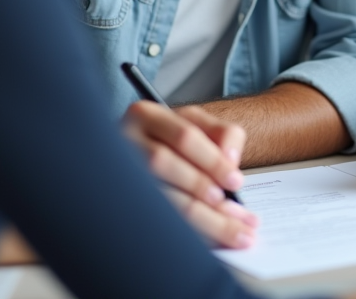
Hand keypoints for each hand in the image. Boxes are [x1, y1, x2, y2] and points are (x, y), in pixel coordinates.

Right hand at [122, 101, 257, 247]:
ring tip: (229, 229)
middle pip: (163, 163)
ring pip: (157, 196)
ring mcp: (119, 173)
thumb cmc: (173, 138)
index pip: (184, 137)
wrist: (140, 150)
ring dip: (199, 217)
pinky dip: (186, 232)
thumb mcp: (198, 124)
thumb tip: (231, 159)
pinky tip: (210, 240)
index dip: (213, 161)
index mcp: (147, 116)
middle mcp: (126, 141)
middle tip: (233, 210)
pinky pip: (153, 219)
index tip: (236, 181)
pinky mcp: (120, 202)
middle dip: (201, 187)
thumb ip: (223, 133)